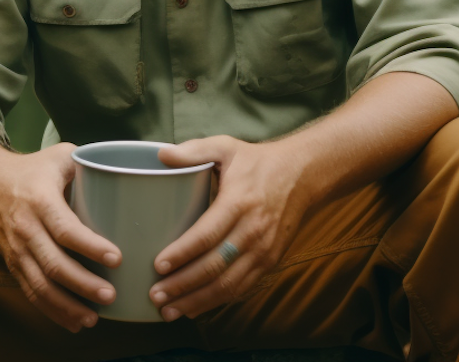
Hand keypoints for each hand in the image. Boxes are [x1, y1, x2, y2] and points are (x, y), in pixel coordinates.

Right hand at [0, 142, 124, 332]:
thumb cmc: (33, 168)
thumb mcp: (60, 156)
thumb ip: (92, 165)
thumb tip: (131, 177)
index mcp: (40, 199)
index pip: (65, 228)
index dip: (90, 246)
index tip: (117, 258)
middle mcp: (25, 227)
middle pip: (53, 264)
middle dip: (83, 284)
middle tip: (111, 294)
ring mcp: (17, 249)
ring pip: (40, 284)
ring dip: (68, 305)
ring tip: (94, 317)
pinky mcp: (13, 264)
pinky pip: (31, 292)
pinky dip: (52, 311)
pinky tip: (74, 322)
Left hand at [148, 135, 308, 320]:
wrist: (303, 175)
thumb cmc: (258, 161)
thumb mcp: (226, 147)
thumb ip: (193, 151)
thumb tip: (160, 153)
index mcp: (239, 202)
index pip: (207, 234)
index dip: (182, 253)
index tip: (158, 266)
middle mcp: (253, 231)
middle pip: (215, 267)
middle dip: (183, 285)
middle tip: (155, 295)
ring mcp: (264, 250)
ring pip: (228, 284)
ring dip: (198, 301)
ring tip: (170, 311)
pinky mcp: (270, 261)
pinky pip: (242, 287)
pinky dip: (218, 301)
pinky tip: (195, 307)